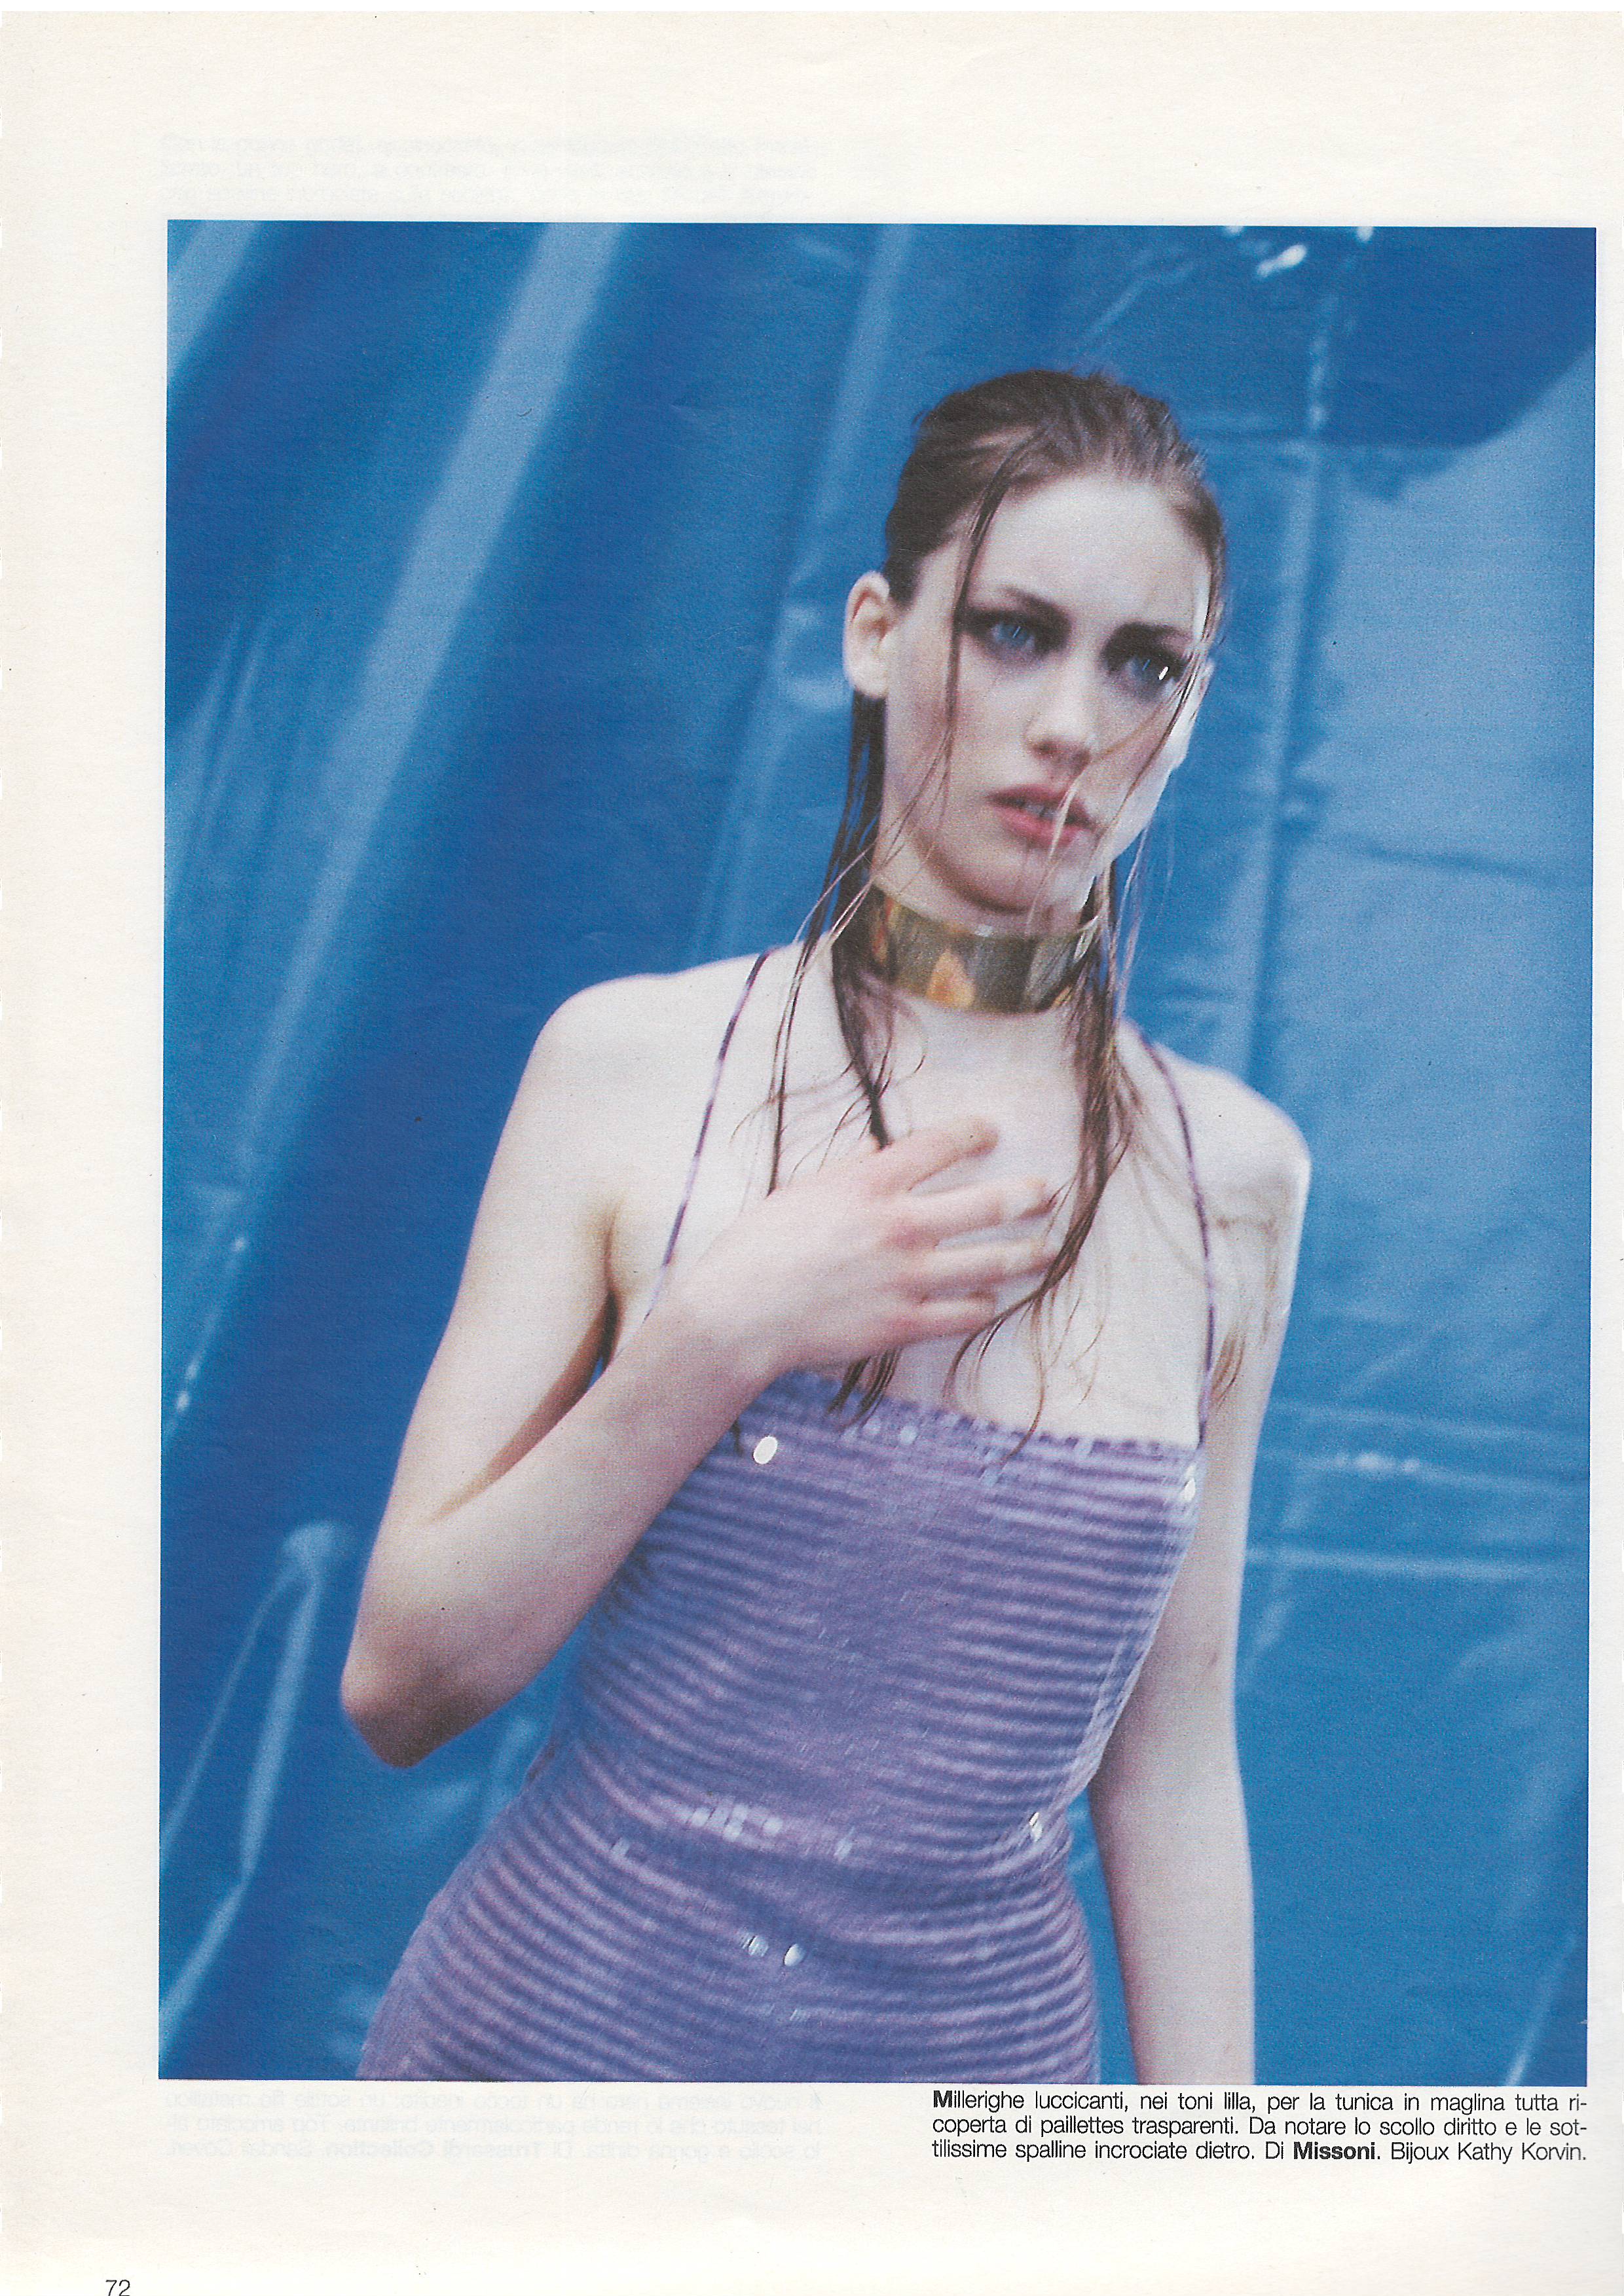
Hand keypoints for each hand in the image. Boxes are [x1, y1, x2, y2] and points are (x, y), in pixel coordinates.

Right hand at [665, 1117, 1054, 1388]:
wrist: (738, 1315)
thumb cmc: (757, 1248)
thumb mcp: (801, 1191)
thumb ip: (849, 1172)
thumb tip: (881, 1156)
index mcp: (870, 1183)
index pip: (941, 1145)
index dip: (974, 1133)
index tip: (989, 1132)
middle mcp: (899, 1225)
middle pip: (987, 1203)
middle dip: (1027, 1195)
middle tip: (1046, 1192)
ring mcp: (906, 1278)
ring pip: (990, 1262)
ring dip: (1027, 1254)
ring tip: (1046, 1249)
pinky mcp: (903, 1324)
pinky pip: (963, 1314)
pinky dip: (983, 1305)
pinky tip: (990, 1299)